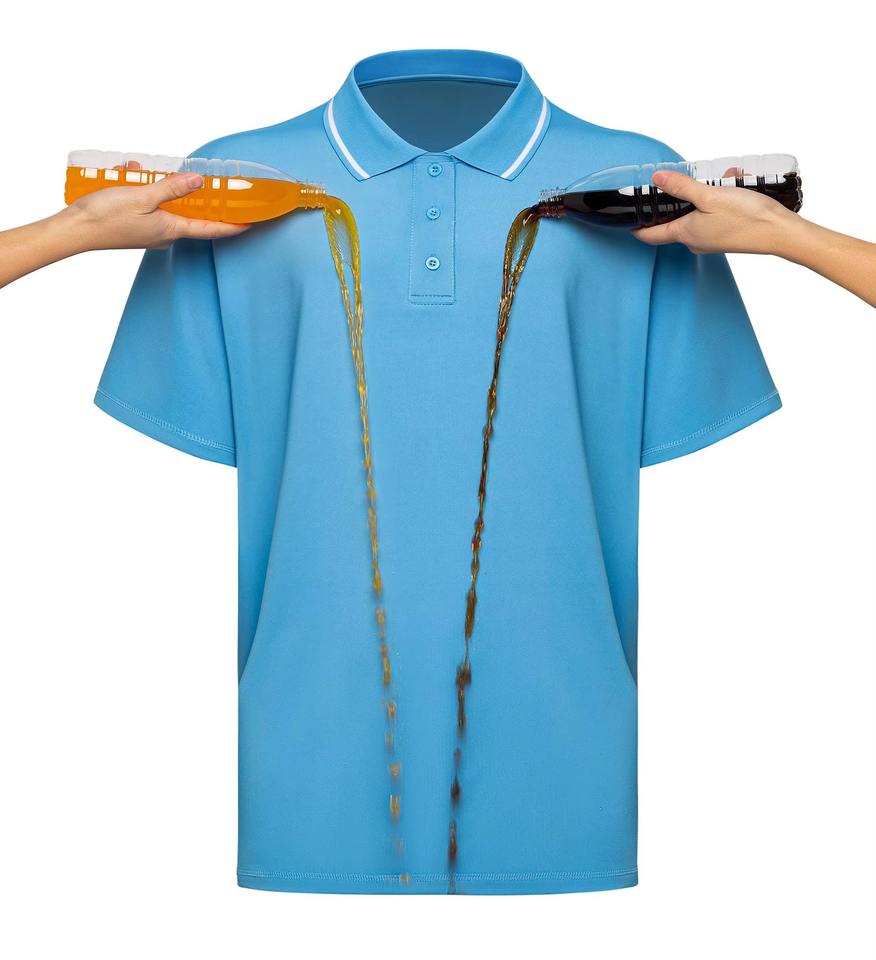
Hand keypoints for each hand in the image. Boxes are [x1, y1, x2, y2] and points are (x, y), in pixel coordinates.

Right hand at [62, 171, 250, 251]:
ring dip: (159, 185)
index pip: (211, 229)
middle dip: (193, 196)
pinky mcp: (134, 224)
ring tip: (143, 172)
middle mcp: (164, 234)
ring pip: (165, 204)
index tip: (251, 223)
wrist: (75, 230)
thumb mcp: (143, 197)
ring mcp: (149, 231)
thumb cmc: (107, 216)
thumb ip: (172, 188)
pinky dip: (141, 186)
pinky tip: (129, 174)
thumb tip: (199, 182)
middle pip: (190, 214)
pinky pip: (147, 202)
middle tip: (206, 183)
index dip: (233, 226)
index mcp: (171, 230)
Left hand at [632, 170, 798, 254]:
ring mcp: (711, 239)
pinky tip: (736, 183)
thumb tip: (657, 179)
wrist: (781, 233)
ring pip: (698, 211)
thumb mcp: (710, 196)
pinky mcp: (726, 235)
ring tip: (725, 178)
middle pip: (674, 219)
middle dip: (679, 196)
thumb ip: (682, 187)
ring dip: (707, 192)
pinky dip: (722, 197)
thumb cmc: (747, 217)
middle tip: (685, 179)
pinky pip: (715, 212)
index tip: (626, 216)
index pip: (649, 235)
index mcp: (685, 234)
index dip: (635, 226)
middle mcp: (694, 240)